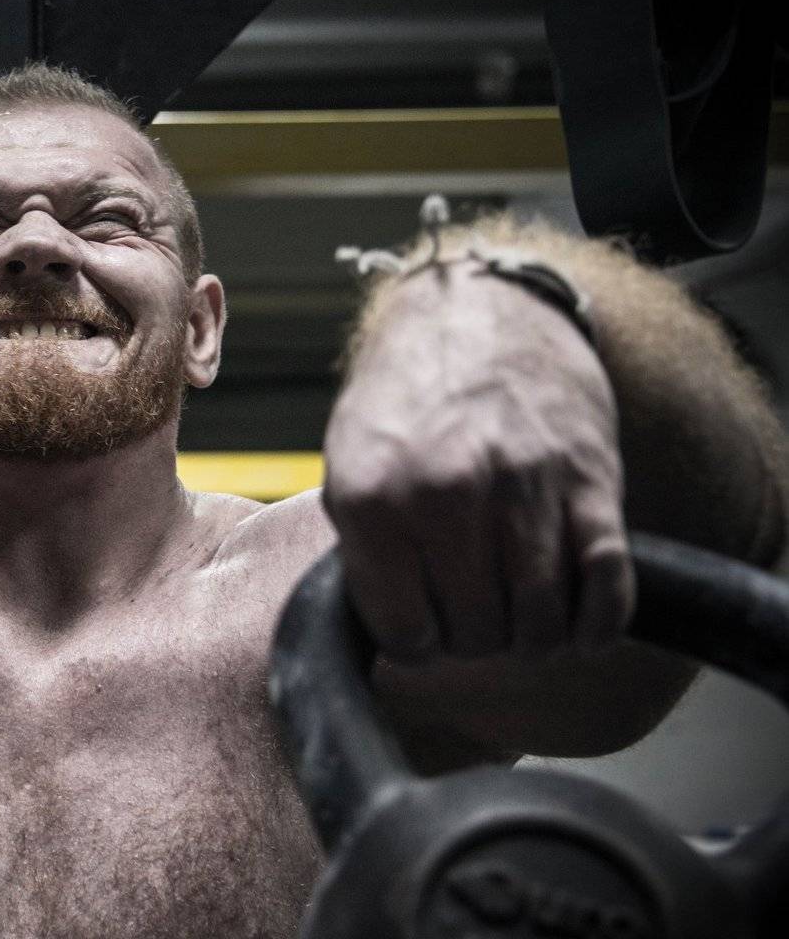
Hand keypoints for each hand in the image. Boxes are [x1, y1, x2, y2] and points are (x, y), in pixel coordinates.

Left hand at [321, 258, 629, 661]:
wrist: (481, 312)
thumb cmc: (407, 401)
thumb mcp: (349, 467)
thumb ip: (365, 552)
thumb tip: (396, 637)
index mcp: (373, 498)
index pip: (405, 634)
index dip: (417, 642)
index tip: (425, 625)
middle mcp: (445, 495)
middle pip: (475, 636)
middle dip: (474, 638)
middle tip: (472, 610)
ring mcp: (523, 488)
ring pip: (540, 625)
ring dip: (533, 639)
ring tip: (519, 617)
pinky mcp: (591, 480)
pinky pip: (606, 587)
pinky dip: (597, 623)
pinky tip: (578, 622)